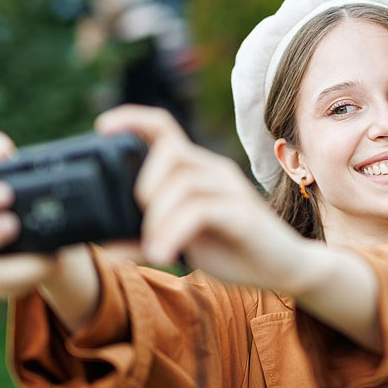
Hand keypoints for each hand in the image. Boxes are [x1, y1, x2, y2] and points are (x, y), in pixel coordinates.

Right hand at [0, 131, 99, 330]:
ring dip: (11, 264)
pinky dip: (31, 274)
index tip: (4, 191)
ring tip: (41, 250)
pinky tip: (53, 259)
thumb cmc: (28, 203)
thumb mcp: (23, 179)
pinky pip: (12, 290)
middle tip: (12, 222)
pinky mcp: (5, 285)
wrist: (53, 240)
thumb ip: (7, 162)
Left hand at [95, 105, 313, 293]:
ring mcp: (231, 189)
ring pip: (183, 182)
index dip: (132, 119)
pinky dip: (174, 232)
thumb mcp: (182, 240)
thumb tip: (106, 248)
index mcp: (197, 169)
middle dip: (145, 182)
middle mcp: (214, 170)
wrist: (284, 268)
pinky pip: (200, 210)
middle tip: (141, 219)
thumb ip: (148, 236)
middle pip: (170, 149)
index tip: (102, 127)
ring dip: (158, 217)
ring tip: (153, 249)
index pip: (163, 127)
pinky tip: (163, 255)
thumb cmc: (234, 249)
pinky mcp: (242, 214)